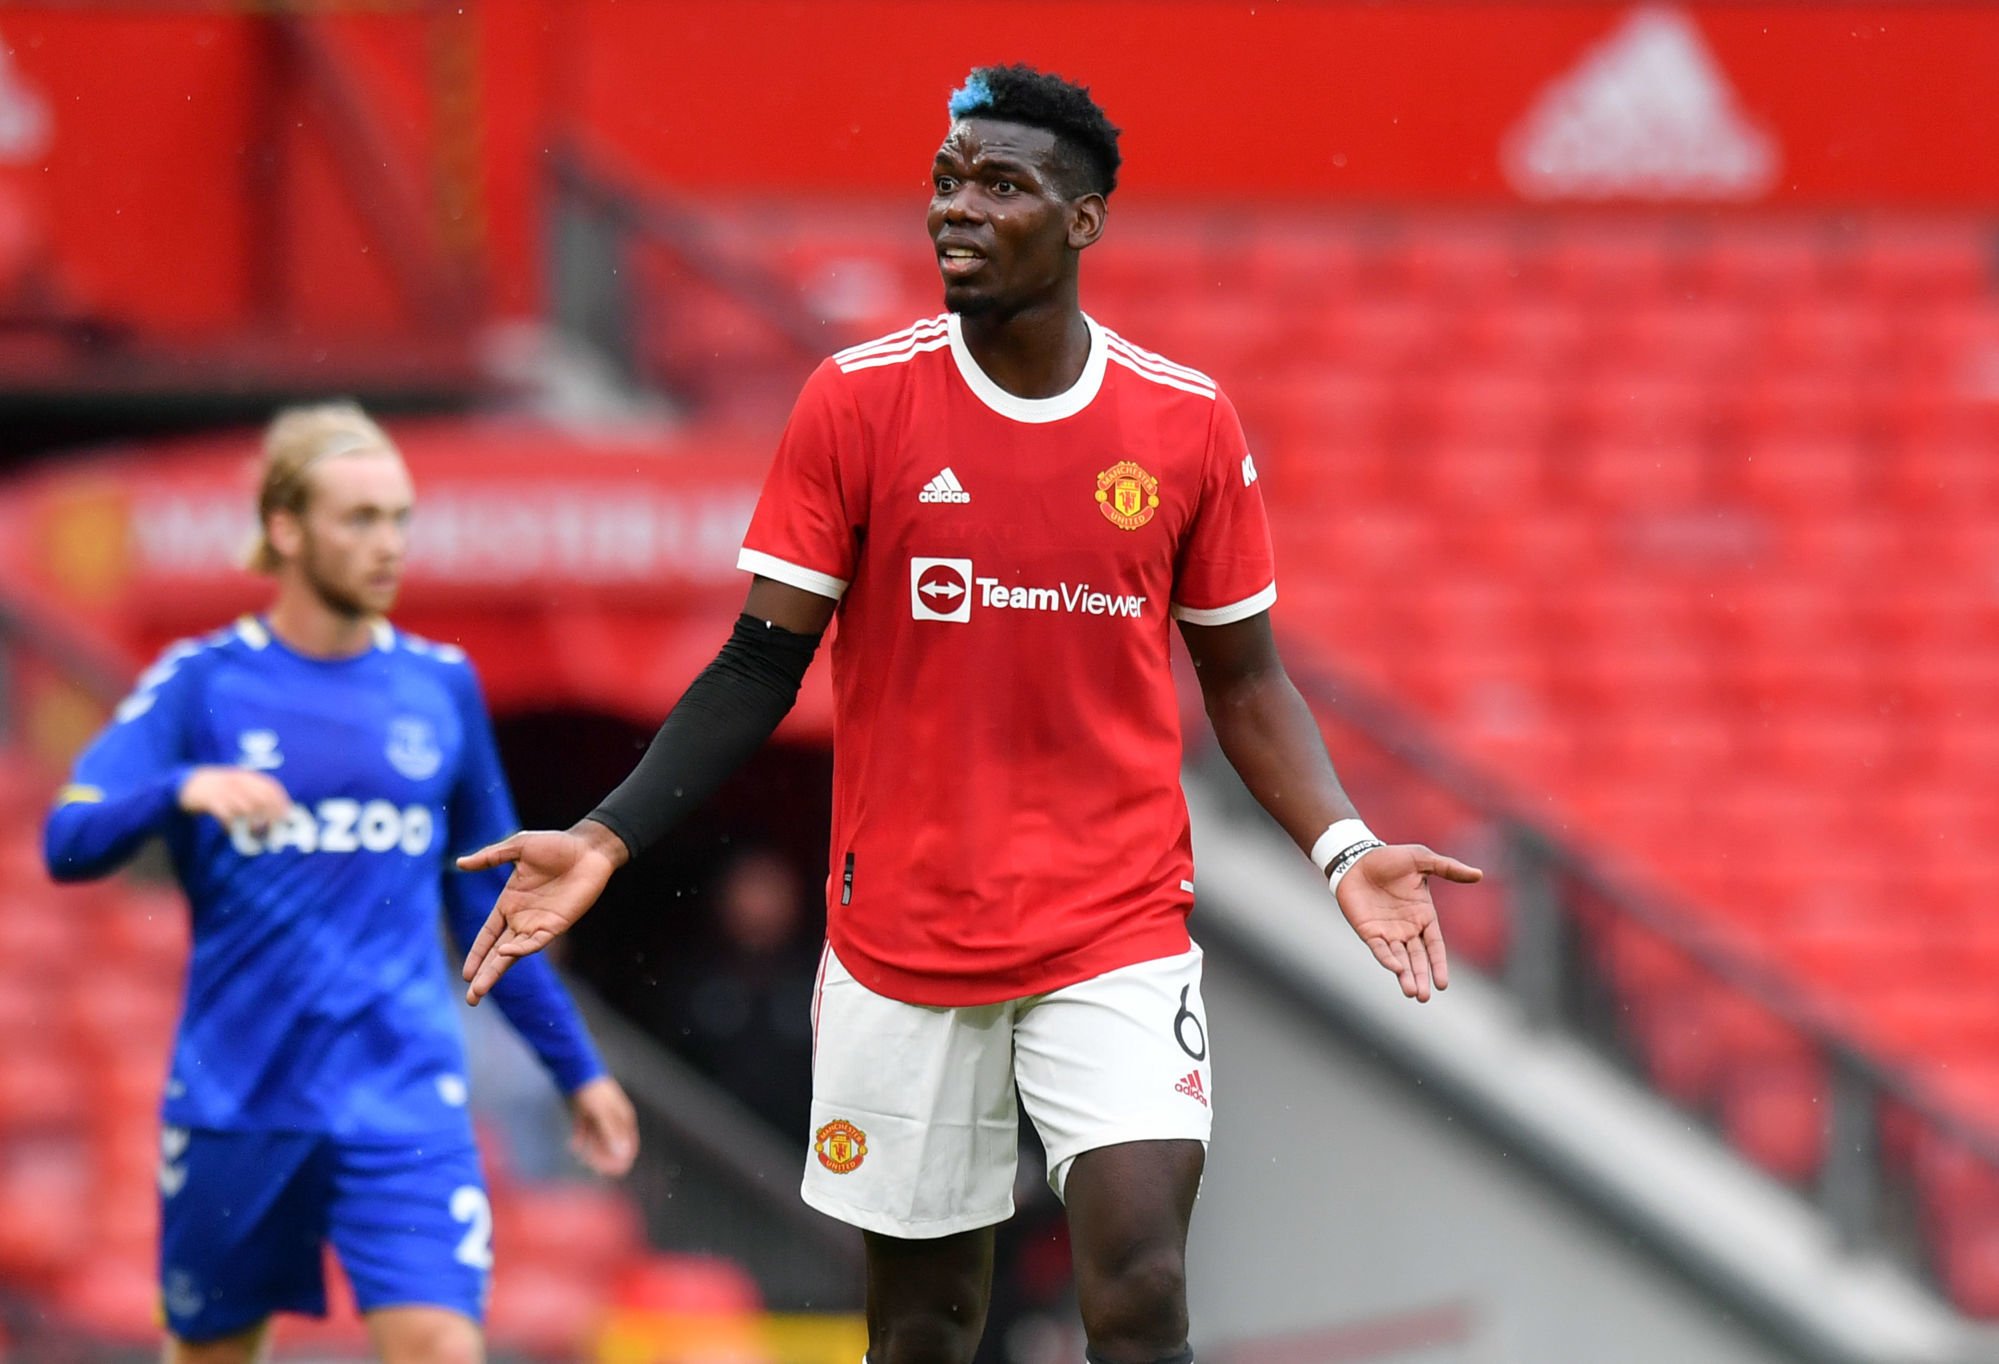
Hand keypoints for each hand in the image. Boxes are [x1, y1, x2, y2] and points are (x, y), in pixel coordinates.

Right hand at [178, 767, 290, 828]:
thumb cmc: (219, 789)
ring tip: (253, 832)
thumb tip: (277, 812)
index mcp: (246, 776)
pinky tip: (228, 830)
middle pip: (261, 798)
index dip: (281, 802)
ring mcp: (224, 789)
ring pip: (245, 808)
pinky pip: (225, 814)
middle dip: (270, 816)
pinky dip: (230, 825)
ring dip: (251, 823)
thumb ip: (254, 795)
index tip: (286, 816)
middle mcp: (237, 780)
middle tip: (272, 830)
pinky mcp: (209, 799)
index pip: (271, 787)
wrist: (186, 783)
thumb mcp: (237, 785)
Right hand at [457, 821, 626, 1004]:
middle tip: (471, 1000)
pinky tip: (506, 953)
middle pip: (497, 953)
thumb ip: (490, 857)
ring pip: (513, 954)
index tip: (465, 975)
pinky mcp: (557, 924)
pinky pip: (536, 941)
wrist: (589, 848)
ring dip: (497, 971)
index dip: (476, 954)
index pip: (487, 935)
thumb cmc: (556, 845)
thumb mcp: (518, 847)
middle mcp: (522, 919)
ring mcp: (539, 924)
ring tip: (480, 990)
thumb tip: (459, 863)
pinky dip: (521, 949)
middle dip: (484, 975)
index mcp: (509, 904)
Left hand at [567, 1075, 638, 1176]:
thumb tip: (622, 1154)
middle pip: (613, 1145)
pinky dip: (581, 1140)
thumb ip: (612, 1134)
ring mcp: (600, 1117)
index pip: (629, 1144)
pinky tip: (573, 1146)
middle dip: (605, 1157)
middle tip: (593, 1167)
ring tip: (582, 1158)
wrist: (576, 1071)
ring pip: (598, 1141)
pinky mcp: (586, 1115)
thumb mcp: (603, 1114)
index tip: (613, 1172)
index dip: (623, 1159)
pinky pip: (585, 1133)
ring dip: (592, 1151)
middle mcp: (614, 1119)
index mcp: (624, 1118)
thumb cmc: (593, 1092)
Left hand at [1335, 844, 1482, 1002]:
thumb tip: (1478, 874)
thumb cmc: (1389, 858)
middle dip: (1421, 977)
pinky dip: (1387, 959)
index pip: (1435, 946)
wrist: (1356, 857)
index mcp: (1424, 916)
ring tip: (1412, 993)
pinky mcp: (1368, 931)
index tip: (1443, 984)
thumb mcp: (1421, 859)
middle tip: (1423, 997)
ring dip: (1405, 976)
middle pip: (1418, 959)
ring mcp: (1387, 932)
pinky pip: (1379, 949)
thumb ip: (1448, 868)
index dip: (1439, 964)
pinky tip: (1395, 969)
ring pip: (1399, 959)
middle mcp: (1407, 928)